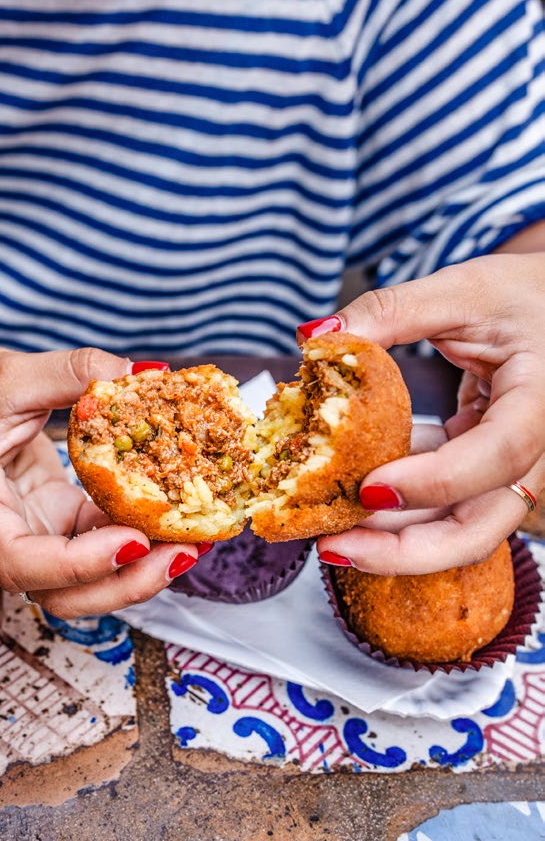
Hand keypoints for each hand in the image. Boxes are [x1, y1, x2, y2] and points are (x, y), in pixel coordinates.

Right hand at [0, 346, 198, 616]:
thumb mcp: (8, 372)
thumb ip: (70, 371)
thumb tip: (137, 373)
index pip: (18, 561)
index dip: (78, 563)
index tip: (132, 541)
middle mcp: (0, 534)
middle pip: (59, 593)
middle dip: (124, 584)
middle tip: (182, 552)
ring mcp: (32, 533)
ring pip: (83, 584)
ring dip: (138, 573)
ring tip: (190, 543)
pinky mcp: (57, 523)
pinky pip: (99, 548)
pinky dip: (137, 542)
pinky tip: (174, 521)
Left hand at [297, 253, 544, 573]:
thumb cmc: (522, 295)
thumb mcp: (460, 290)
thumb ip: (389, 311)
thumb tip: (318, 337)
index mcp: (542, 399)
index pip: (498, 455)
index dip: (434, 482)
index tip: (370, 489)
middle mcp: (538, 449)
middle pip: (481, 527)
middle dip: (406, 551)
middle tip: (335, 546)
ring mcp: (514, 470)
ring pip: (462, 530)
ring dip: (394, 540)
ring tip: (329, 534)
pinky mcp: (488, 473)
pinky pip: (446, 507)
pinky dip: (401, 511)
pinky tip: (352, 503)